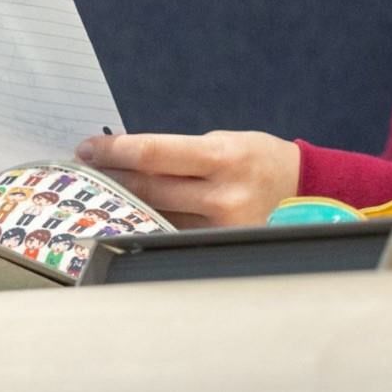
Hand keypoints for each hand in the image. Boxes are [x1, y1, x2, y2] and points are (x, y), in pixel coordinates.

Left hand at [74, 131, 301, 227]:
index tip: (87, 149)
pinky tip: (131, 217)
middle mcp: (221, 195)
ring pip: (155, 216)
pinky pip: (172, 236)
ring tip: (100, 194)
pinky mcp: (218, 248)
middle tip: (83, 170)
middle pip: (148, 188)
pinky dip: (149, 224)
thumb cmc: (260, 161)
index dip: (115, 151)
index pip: (154, 153)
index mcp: (223, 158)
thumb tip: (129, 161)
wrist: (307, 194)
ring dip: (124, 204)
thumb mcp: (227, 144)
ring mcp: (219, 228)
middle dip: (111, 176)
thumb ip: (182, 154)